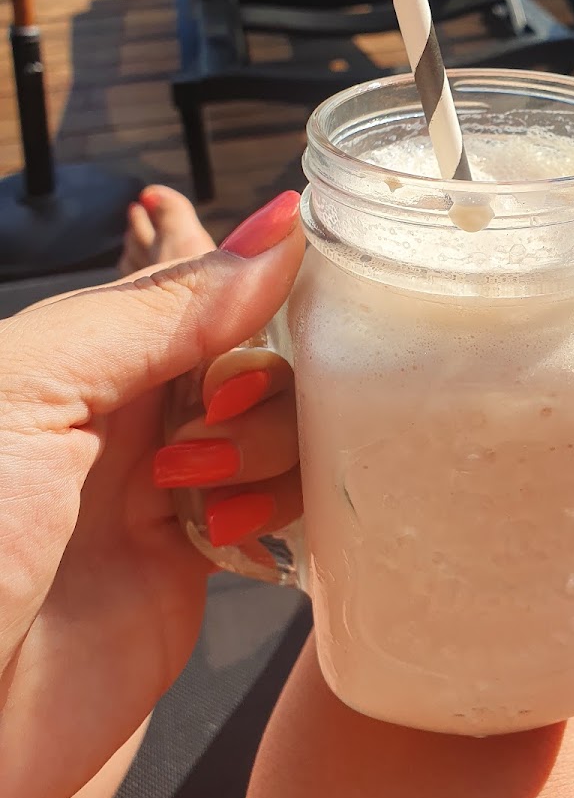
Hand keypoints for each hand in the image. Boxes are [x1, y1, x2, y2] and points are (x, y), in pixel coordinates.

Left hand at [0, 192, 304, 797]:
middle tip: (222, 406)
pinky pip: (274, 507)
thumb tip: (279, 230)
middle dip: (263, 368)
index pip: (194, 279)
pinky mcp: (193, 567)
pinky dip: (276, 504)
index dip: (253, 265)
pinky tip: (228, 528)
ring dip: (266, 442)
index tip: (313, 247)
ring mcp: (166, 488)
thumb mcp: (34, 388)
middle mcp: (131, 412)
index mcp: (84, 350)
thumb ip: (159, 312)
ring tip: (197, 487)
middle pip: (254, 351)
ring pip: (278, 426)